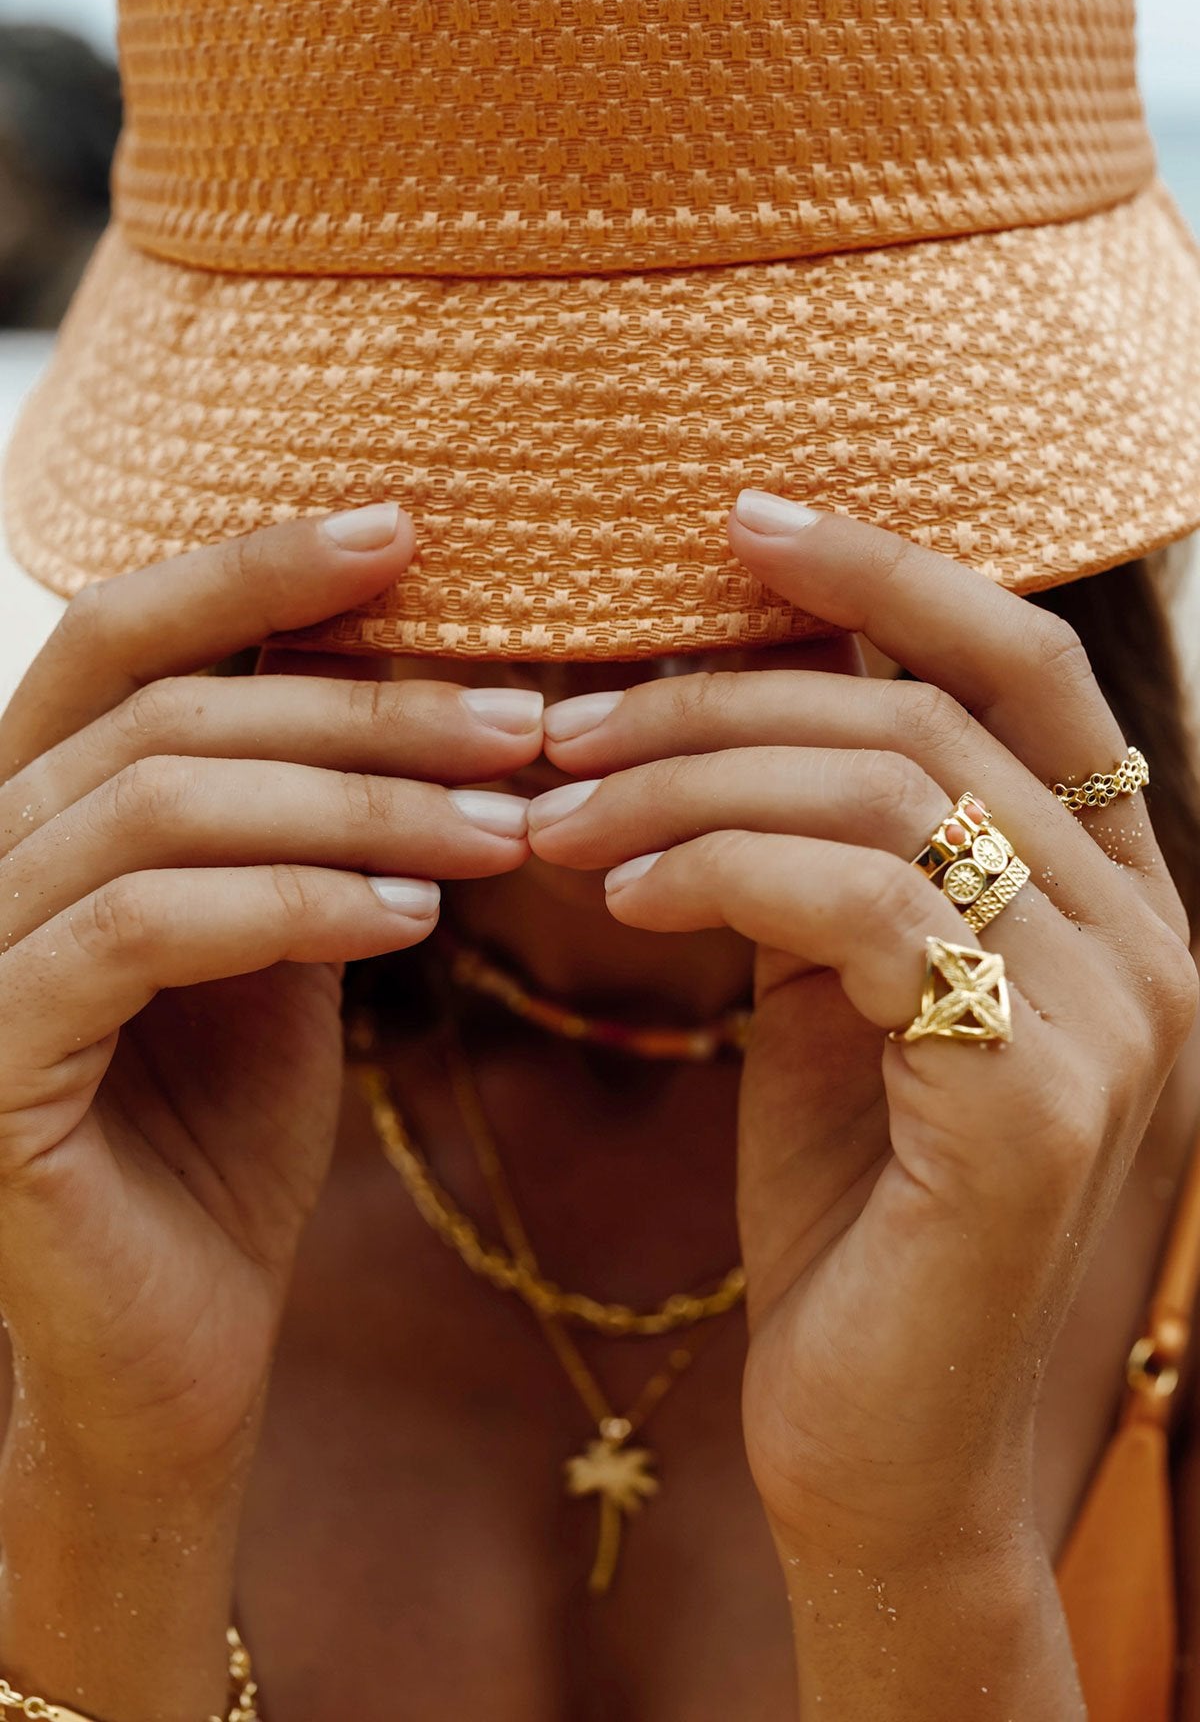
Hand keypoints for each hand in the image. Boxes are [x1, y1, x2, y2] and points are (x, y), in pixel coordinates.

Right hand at [0, 504, 538, 1482]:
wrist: (171, 1336)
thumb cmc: (230, 1123)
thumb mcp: (280, 931)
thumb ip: (308, 808)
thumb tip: (439, 678)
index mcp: (45, 804)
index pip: (127, 629)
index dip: (259, 566)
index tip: (412, 533)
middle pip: (170, 710)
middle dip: (364, 709)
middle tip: (526, 727)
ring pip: (162, 803)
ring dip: (354, 804)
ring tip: (500, 832)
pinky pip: (140, 927)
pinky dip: (289, 904)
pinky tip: (410, 920)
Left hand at [528, 504, 1196, 1571]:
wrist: (883, 1454)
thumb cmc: (851, 1220)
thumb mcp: (841, 1005)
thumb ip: (835, 860)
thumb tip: (735, 709)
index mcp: (1105, 899)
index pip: (1017, 665)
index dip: (886, 573)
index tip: (737, 521)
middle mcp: (1146, 938)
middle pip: (926, 716)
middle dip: (720, 698)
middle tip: (562, 724)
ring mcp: (1110, 1019)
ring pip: (890, 793)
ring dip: (692, 782)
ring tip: (556, 816)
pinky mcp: (1035, 1102)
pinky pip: (867, 907)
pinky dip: (724, 872)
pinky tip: (623, 900)